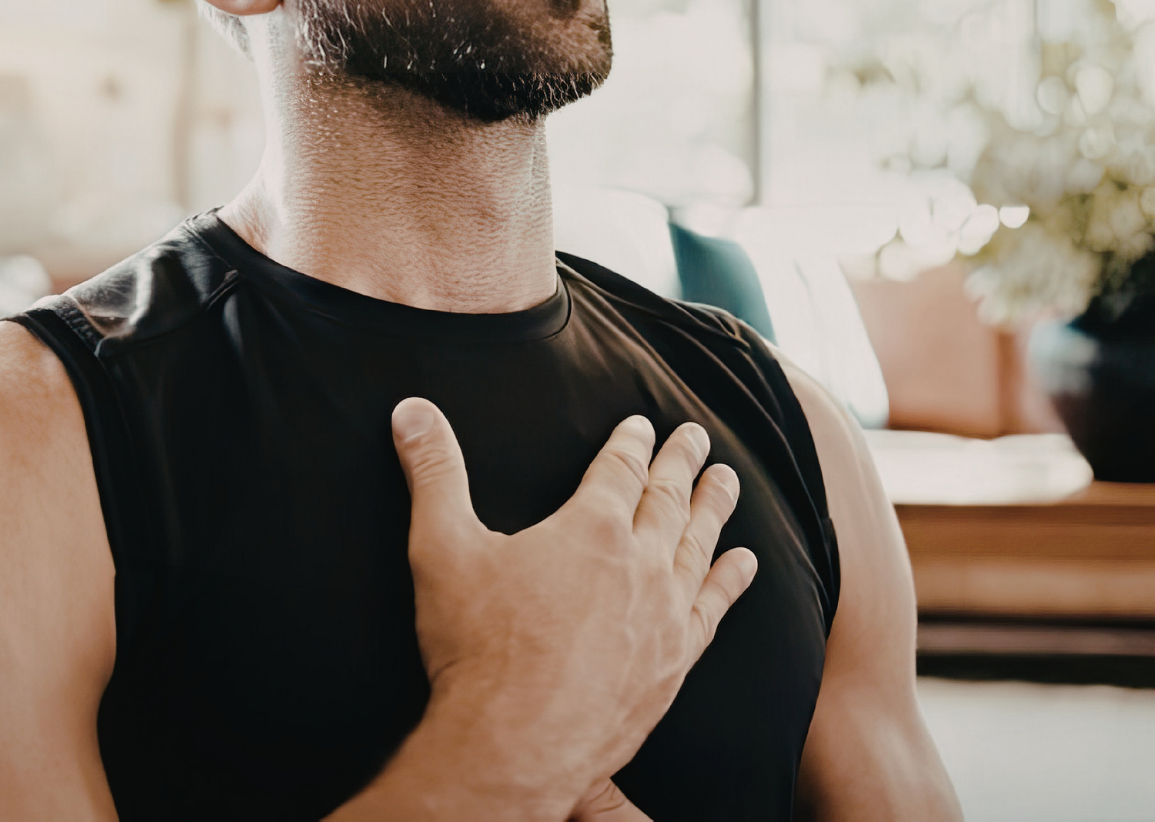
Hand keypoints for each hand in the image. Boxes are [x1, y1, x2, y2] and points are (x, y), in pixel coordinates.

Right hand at [389, 399, 756, 816]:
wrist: (515, 744)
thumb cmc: (477, 648)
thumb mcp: (441, 548)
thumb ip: (433, 473)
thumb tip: (411, 411)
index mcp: (589, 528)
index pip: (619, 469)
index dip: (631, 443)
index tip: (644, 425)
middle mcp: (638, 563)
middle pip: (667, 498)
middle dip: (680, 462)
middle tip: (696, 436)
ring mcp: (663, 614)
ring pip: (698, 545)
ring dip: (713, 507)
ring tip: (727, 480)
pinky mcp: (673, 662)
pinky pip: (712, 609)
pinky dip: (730, 580)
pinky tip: (743, 563)